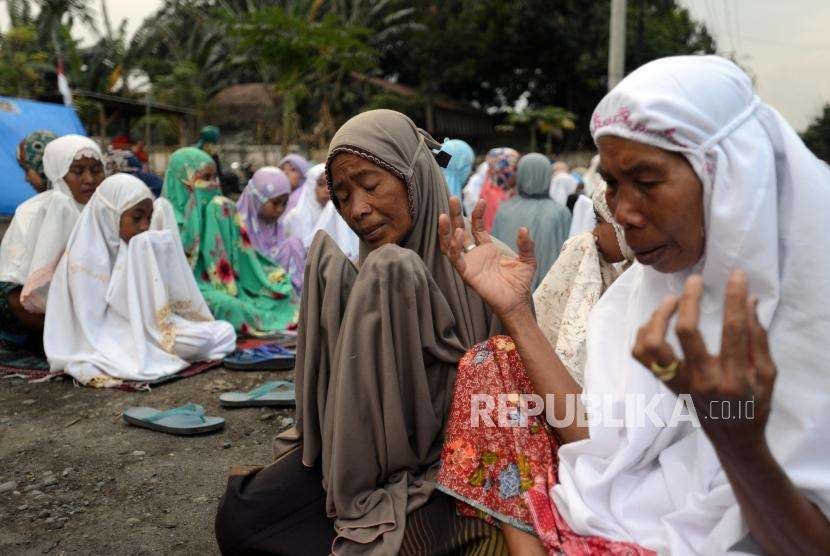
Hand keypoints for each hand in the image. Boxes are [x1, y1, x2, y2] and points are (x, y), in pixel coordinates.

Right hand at [438, 197, 535, 319]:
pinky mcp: (467, 274)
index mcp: (487, 249)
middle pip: (459, 231)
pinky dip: (454, 247)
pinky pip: (456, 259)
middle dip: (454, 216)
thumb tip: (524, 228)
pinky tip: (458, 233)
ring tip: (443, 215)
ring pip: (450, 244)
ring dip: (446, 230)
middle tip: (452, 199)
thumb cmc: (519, 283)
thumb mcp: (527, 259)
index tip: (482, 201)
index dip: (478, 214)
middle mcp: (474, 255)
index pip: (477, 227)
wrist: (516, 301)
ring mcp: (469, 264)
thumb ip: (525, 244)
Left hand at [632, 270, 775, 458]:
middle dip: (691, 300)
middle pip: (686, 333)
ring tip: (671, 300)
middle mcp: (701, 382)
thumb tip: (749, 300)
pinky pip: (641, 355)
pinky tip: (657, 321)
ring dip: (658, 317)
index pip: (732, 331)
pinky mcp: (665, 384)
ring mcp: (678, 384)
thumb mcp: (767, 375)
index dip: (734, 299)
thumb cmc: (754, 403)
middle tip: (696, 280)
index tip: (737, 276)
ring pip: (652, 345)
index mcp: (733, 380)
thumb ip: (758, 338)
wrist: (732, 437)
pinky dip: (644, 333)